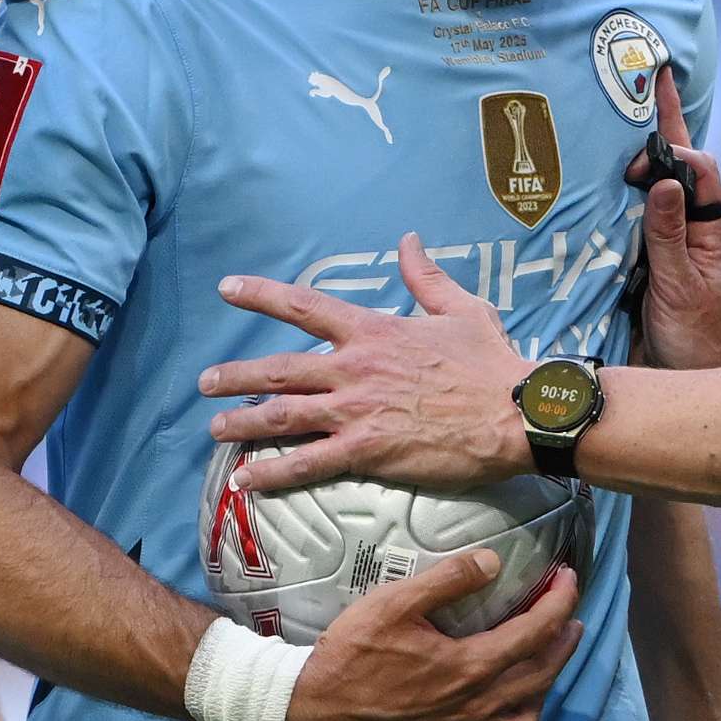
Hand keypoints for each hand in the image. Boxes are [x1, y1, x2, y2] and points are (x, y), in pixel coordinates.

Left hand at [202, 234, 529, 492]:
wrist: (516, 414)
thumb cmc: (492, 363)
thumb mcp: (461, 307)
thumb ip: (425, 276)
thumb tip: (409, 239)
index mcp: (374, 331)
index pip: (305, 306)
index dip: (261, 295)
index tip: (227, 289)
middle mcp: (355, 369)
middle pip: (280, 368)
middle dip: (236, 376)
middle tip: (205, 381)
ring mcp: (357, 411)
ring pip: (284, 414)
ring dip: (243, 421)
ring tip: (214, 427)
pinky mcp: (367, 451)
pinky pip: (308, 462)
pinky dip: (272, 472)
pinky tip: (245, 480)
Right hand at [280, 549, 582, 720]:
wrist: (307, 711)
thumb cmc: (349, 654)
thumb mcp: (393, 603)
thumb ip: (447, 580)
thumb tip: (494, 562)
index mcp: (470, 667)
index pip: (535, 632)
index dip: (560, 602)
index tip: (570, 579)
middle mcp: (474, 709)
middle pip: (539, 678)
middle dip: (563, 644)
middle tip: (570, 621)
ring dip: (539, 697)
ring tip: (538, 673)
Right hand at [626, 68, 720, 370]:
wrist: (688, 379)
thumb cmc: (695, 338)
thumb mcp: (680, 287)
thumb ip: (669, 235)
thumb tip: (666, 181)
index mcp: (714, 231)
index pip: (700, 171)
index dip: (674, 154)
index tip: (642, 157)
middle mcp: (694, 227)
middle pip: (682, 167)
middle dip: (666, 125)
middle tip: (652, 80)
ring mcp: (671, 239)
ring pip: (659, 187)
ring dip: (643, 152)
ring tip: (624, 109)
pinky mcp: (647, 255)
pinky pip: (635, 215)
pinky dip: (622, 192)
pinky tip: (604, 173)